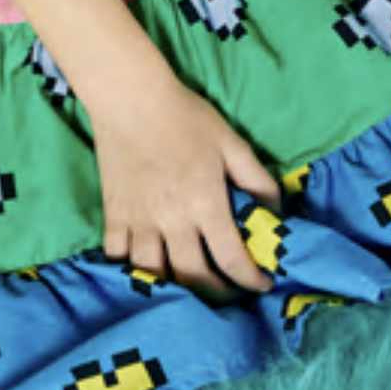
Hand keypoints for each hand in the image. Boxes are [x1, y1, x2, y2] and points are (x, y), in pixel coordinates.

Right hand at [89, 66, 283, 305]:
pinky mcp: (114, 214)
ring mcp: (139, 221)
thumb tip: (276, 210)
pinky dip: (131, 269)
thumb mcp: (230, 142)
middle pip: (194, 277)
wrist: (130, 97)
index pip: (231, 259)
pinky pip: (118, 256)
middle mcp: (172, 220)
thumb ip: (256, 178)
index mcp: (205, 203)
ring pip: (155, 274)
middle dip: (217, 292)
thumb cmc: (185, 116)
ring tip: (189, 286)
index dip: (251, 279)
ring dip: (175, 287)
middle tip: (230, 291)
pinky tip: (145, 269)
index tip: (262, 284)